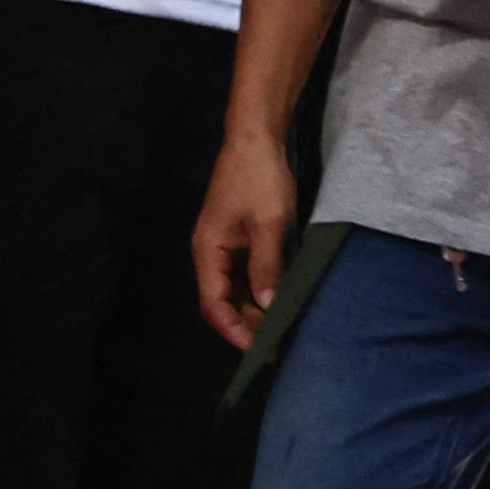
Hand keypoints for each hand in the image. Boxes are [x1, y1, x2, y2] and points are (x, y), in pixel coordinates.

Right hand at [190, 127, 300, 350]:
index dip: (234, 329)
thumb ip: (266, 266)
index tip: (258, 350)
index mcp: (208, 250)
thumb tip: (268, 305)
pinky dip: (258, 292)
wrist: (256, 138)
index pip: (214, 303)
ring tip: (281, 328)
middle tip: (278, 344)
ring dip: (253, 310)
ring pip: (233, 291)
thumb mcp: (269, 222)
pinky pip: (243, 276)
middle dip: (246, 325)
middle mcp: (211, 253)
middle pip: (222, 301)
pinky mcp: (239, 240)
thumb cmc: (259, 177)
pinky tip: (278, 301)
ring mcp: (224, 247)